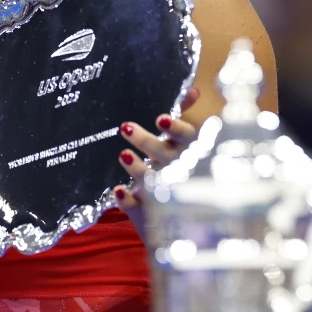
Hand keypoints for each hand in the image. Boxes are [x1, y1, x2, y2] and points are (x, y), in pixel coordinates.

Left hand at [112, 88, 201, 231]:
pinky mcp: (152, 215)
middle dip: (147, 143)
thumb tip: (193, 89)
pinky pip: (139, 210)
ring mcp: (167, 194)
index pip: (188, 138)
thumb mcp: (190, 146)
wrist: (191, 222)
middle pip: (166, 157)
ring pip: (154, 181)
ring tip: (123, 155)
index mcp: (192, 153)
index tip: (159, 119)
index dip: (175, 129)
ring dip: (138, 169)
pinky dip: (128, 200)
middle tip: (126, 128)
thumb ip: (186, 120)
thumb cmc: (188, 173)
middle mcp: (181, 173)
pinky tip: (118, 189)